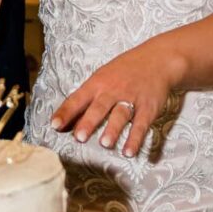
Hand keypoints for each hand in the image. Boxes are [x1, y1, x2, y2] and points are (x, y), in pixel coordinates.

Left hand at [49, 42, 179, 158]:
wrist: (158, 60)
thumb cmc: (123, 72)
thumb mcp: (102, 78)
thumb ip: (86, 101)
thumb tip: (67, 123)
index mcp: (97, 83)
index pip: (78, 98)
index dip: (66, 112)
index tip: (54, 125)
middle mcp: (112, 90)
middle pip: (99, 107)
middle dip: (89, 122)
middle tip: (80, 137)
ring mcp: (131, 98)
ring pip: (120, 115)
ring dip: (113, 130)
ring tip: (105, 144)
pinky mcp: (148, 107)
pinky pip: (141, 124)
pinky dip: (135, 139)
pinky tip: (129, 151)